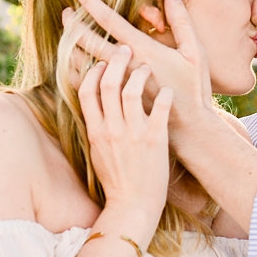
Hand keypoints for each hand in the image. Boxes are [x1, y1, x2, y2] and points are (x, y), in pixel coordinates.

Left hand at [68, 0, 213, 142]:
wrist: (190, 129)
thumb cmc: (194, 89)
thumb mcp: (195, 53)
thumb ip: (181, 21)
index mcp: (143, 51)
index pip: (111, 21)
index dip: (92, 2)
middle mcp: (126, 68)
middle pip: (89, 41)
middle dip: (74, 24)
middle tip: (66, 11)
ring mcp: (117, 86)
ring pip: (84, 63)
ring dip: (72, 46)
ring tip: (66, 35)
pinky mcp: (114, 102)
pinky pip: (86, 86)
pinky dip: (76, 72)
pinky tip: (73, 64)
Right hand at [75, 41, 172, 234]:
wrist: (133, 206)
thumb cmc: (117, 182)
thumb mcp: (98, 153)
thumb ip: (97, 129)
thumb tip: (95, 109)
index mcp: (96, 131)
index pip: (87, 91)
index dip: (94, 71)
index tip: (102, 63)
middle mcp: (112, 129)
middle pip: (109, 83)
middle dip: (116, 61)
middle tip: (126, 50)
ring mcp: (133, 133)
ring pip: (133, 90)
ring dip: (141, 72)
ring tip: (148, 66)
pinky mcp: (155, 139)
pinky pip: (160, 107)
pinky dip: (164, 94)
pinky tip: (169, 90)